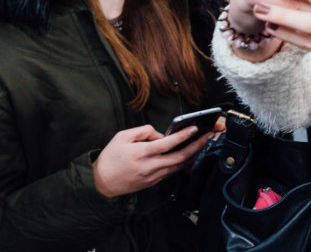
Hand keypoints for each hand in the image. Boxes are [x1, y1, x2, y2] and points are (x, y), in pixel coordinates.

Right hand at [92, 124, 211, 198]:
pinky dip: (183, 163)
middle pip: (180, 157)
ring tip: (204, 144)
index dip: (183, 136)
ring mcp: (153, 176)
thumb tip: (161, 134)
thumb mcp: (122, 137)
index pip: (167, 144)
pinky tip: (190, 156)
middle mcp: (149, 166)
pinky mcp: (153, 182)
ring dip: (193, 155)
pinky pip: (172, 172)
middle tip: (208, 137)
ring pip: (179, 166)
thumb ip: (143, 131)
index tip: (194, 128)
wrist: (101, 183)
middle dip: (197, 146)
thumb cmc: (110, 158)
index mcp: (141, 153)